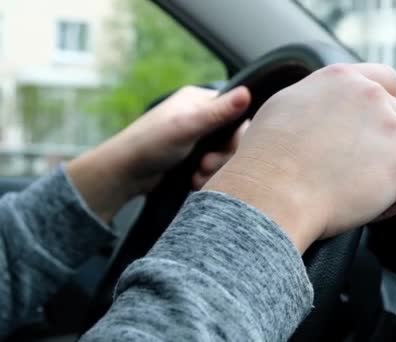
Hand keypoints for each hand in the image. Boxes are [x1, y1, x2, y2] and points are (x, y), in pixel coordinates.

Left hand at [68, 86, 250, 221]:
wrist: (124, 174)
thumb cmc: (150, 143)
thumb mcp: (188, 126)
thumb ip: (219, 113)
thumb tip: (247, 92)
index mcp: (199, 101)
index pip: (236, 114)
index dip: (235, 135)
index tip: (224, 148)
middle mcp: (200, 117)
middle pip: (231, 138)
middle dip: (222, 157)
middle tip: (205, 165)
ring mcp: (196, 138)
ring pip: (223, 156)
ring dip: (214, 170)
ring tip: (198, 176)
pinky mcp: (191, 157)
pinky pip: (212, 167)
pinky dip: (206, 176)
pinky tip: (194, 181)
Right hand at [204, 64, 395, 252]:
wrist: (273, 192)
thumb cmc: (267, 157)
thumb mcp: (286, 106)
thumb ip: (322, 100)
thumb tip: (334, 110)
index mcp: (342, 79)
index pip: (387, 80)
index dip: (387, 106)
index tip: (375, 128)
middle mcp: (371, 96)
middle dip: (388, 145)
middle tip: (358, 170)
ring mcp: (390, 129)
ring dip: (389, 176)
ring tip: (353, 192)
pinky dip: (389, 204)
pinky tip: (359, 206)